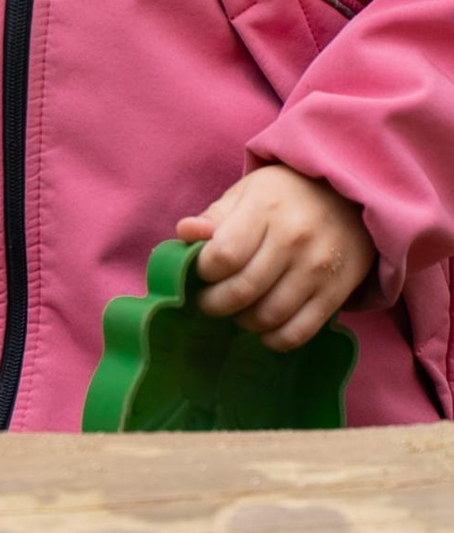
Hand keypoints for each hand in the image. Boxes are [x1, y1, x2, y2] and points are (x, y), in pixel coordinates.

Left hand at [178, 165, 374, 352]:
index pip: (225, 254)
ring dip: (244, 322)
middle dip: (216, 303)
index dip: (204, 271)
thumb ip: (214, 217)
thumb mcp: (247, 192)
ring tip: (235, 312)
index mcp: (265, 209)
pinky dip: (277, 339)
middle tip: (207, 302)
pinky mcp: (336, 294)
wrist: (347, 200)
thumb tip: (185, 233)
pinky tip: (263, 331)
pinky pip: (302, 330)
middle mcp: (293, 240)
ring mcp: (318, 270)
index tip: (199, 272)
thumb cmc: (285, 196)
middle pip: (244, 289)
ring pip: (271, 314)